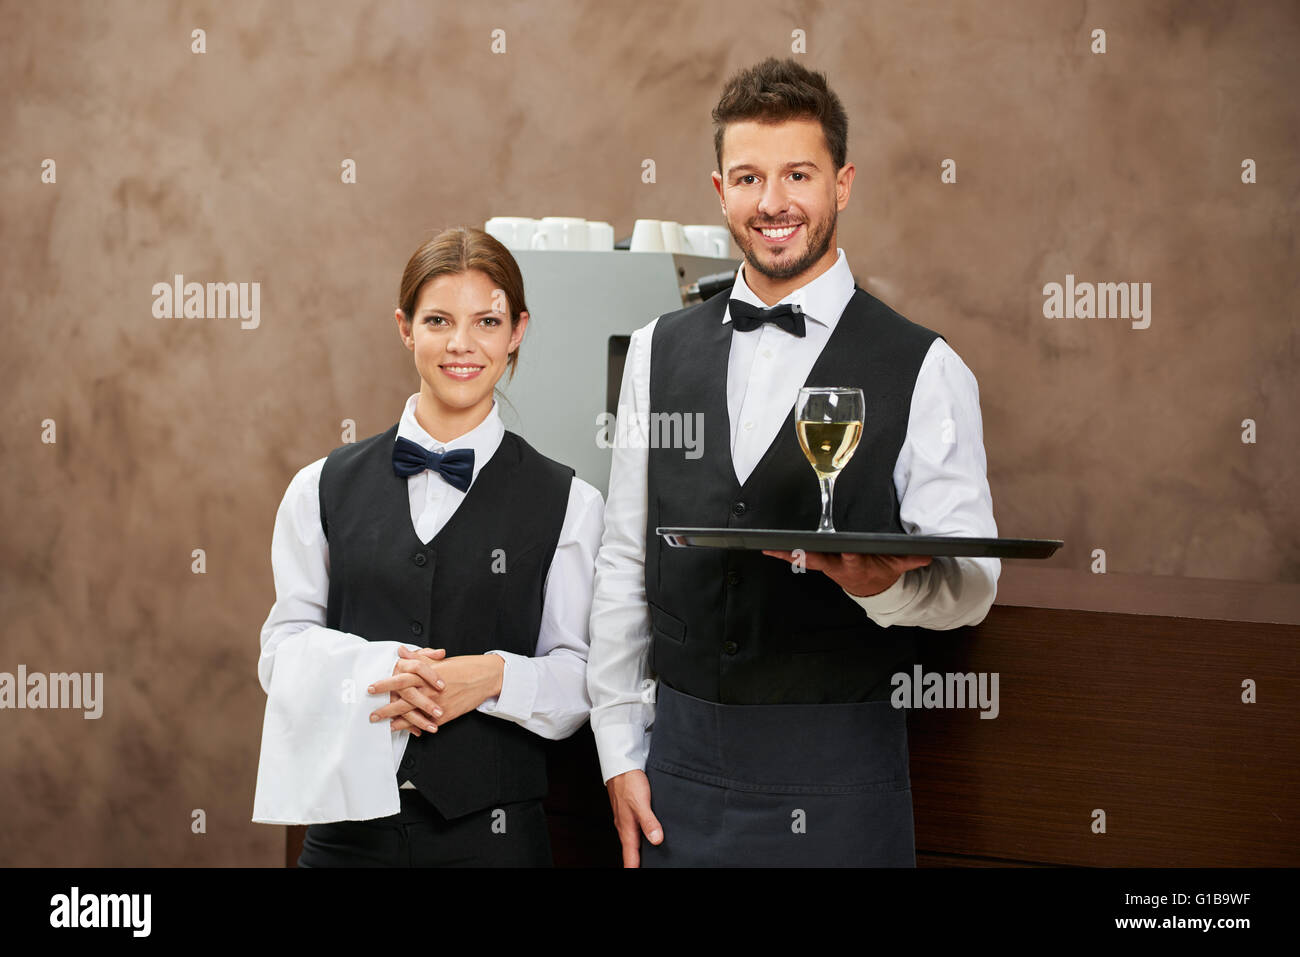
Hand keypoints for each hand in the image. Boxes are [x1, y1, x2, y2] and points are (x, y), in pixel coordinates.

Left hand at [369, 647, 504, 730]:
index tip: (371, 689)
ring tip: (385, 725)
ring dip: (396, 721)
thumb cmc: (463, 667)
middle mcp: (429, 689)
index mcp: (426, 674)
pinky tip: (405, 730)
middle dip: (385, 708)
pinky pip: (426, 724)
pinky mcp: (445, 715)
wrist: (484, 678)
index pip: (400, 679)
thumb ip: (417, 658)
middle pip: (402, 701)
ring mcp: (437, 704)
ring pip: (412, 715)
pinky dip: (414, 728)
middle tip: (372, 714)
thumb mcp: (439, 661)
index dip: (384, 684)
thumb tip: (401, 651)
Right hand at [606, 769, 662, 867]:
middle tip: (645, 869)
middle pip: (630, 852)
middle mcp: (625, 827)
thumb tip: (656, 841)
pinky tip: (647, 840)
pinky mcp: (629, 813)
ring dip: (638, 853)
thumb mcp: (641, 802)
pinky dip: (639, 840)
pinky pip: (634, 832)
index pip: (630, 857)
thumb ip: (649, 822)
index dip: (634, 868)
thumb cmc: (629, 782)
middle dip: (636, 864)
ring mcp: (626, 820)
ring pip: (632, 842)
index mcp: (627, 828)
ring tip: (645, 862)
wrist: (621, 765)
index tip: (638, 874)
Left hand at [761, 550, 932, 597]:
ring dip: (788, 555)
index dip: (850, 555)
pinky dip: (785, 554)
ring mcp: (826, 565)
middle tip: (789, 550)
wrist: (871, 586)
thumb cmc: (882, 570)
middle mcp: (837, 566)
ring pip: (805, 559)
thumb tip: (927, 555)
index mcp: (857, 565)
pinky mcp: (818, 562)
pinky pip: (799, 558)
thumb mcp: (897, 566)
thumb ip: (910, 559)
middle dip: (805, 555)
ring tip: (770, 548)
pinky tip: (769, 549)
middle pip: (820, 560)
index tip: (848, 549)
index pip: (853, 559)